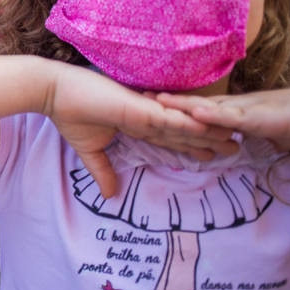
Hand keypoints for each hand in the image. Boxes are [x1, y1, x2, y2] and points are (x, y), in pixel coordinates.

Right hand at [43, 66, 235, 198]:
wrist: (54, 93)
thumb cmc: (69, 114)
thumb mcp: (89, 150)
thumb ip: (102, 171)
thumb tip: (109, 196)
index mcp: (134, 123)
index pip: (167, 138)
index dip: (189, 146)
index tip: (210, 155)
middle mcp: (144, 115)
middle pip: (182, 130)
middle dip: (208, 139)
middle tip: (235, 146)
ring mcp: (144, 110)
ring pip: (182, 124)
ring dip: (208, 131)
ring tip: (232, 137)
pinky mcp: (139, 106)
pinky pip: (169, 117)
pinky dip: (190, 122)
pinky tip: (209, 126)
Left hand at [158, 90, 289, 153]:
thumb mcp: (258, 131)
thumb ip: (240, 133)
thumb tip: (226, 141)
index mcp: (231, 111)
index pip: (197, 108)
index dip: (174, 106)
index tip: (148, 103)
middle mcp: (233, 107)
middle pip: (195, 103)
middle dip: (168, 102)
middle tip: (139, 96)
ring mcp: (244, 109)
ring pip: (208, 106)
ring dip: (182, 104)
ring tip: (157, 100)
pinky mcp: (258, 117)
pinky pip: (232, 116)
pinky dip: (214, 114)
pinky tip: (196, 112)